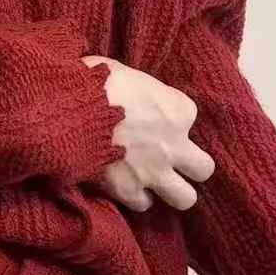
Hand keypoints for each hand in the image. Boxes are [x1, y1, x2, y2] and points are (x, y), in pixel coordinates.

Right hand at [81, 54, 215, 212]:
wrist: (72, 112)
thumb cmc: (96, 82)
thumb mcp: (122, 71)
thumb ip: (136, 88)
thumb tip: (125, 90)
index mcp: (177, 110)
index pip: (188, 116)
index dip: (171, 117)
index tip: (153, 116)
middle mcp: (174, 145)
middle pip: (203, 168)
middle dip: (189, 166)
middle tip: (168, 159)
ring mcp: (154, 171)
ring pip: (186, 198)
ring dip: (170, 190)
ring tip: (152, 181)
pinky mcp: (129, 190)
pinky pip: (143, 204)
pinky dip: (135, 196)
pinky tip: (125, 186)